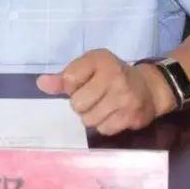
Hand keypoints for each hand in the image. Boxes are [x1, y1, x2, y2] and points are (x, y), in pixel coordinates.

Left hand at [36, 49, 172, 134]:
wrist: (148, 88)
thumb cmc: (111, 76)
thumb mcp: (88, 68)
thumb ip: (64, 77)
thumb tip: (41, 83)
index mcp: (100, 59)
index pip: (68, 80)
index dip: (72, 86)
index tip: (83, 82)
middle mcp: (114, 76)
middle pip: (77, 104)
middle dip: (81, 104)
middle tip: (94, 97)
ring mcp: (125, 97)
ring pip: (89, 120)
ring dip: (92, 116)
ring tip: (103, 106)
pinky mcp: (131, 116)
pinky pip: (103, 129)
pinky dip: (104, 125)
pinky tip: (113, 114)